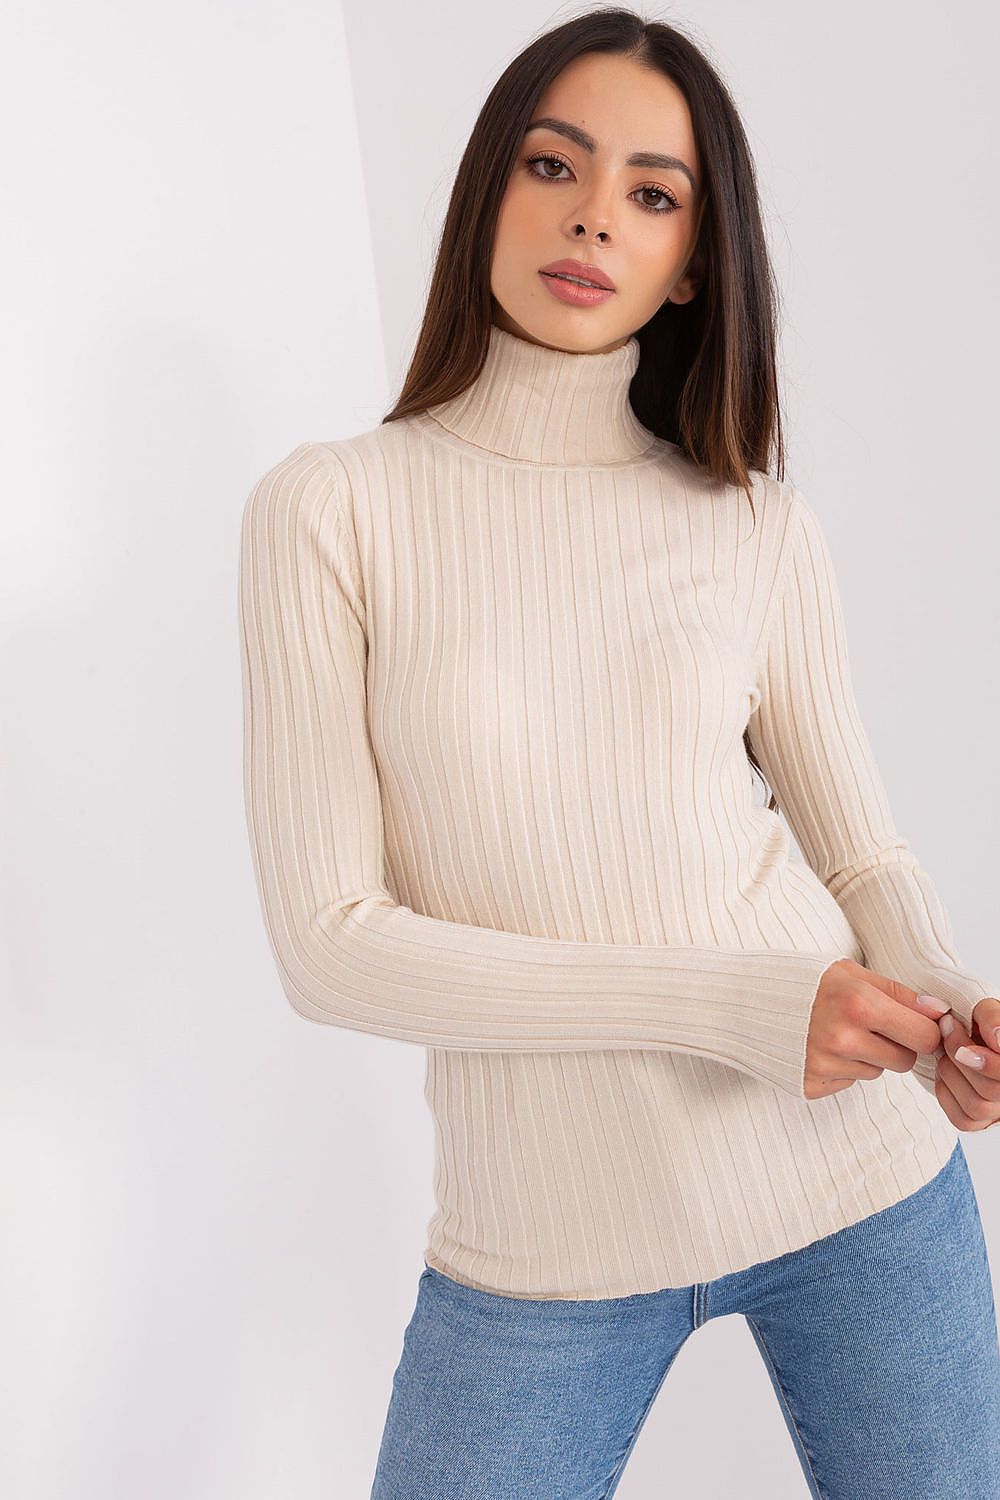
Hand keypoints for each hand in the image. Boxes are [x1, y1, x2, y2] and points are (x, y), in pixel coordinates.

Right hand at [803, 958, 952, 1100]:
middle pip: (905, 1060)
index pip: (924, 1035)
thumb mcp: (849, 972)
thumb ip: (898, 993)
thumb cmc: (799, 980)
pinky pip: (848, 1083)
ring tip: (837, 1032)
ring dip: (867, 1056)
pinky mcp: (810, 1086)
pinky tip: (819, 1047)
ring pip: (876, 1072)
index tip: (915, 1023)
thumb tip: (939, 1011)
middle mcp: (843, 1039)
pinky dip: (841, 1068)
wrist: (740, 1001)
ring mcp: (825, 1067)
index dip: (925, 1030)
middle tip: (871, 1025)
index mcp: (858, 1004)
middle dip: (897, 1045)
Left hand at [932, 998, 999, 1131]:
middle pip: (989, 1090)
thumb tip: (997, 1036)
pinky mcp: (979, 1123)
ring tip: (947, 1048)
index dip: (985, 1062)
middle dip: (958, 1053)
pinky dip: (945, 1090)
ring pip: (975, 1105)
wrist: (970, 1039)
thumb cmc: (983, 1026)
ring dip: (950, 1070)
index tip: (957, 1033)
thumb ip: (992, 1017)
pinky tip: (948, 1069)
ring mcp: (998, 1112)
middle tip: (947, 1026)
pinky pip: (961, 1118)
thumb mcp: (987, 1013)